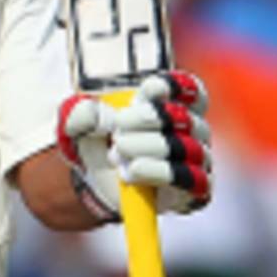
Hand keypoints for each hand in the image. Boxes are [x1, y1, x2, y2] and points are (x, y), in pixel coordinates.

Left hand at [57, 70, 212, 217]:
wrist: (97, 183)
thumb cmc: (99, 143)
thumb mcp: (80, 125)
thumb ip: (81, 114)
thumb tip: (97, 115)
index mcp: (173, 103)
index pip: (189, 89)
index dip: (174, 87)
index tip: (148, 90)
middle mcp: (193, 129)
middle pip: (184, 117)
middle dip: (151, 119)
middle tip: (119, 130)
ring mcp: (197, 159)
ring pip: (185, 148)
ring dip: (149, 147)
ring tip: (117, 153)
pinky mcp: (196, 189)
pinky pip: (191, 179)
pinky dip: (159, 173)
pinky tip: (132, 171)